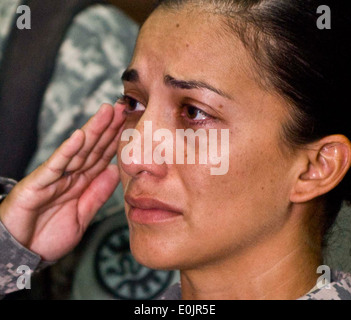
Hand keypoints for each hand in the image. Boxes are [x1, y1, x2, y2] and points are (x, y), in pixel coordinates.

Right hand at [0, 103, 124, 260]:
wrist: (21, 255)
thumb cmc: (48, 236)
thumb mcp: (82, 217)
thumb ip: (97, 195)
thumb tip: (114, 171)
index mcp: (81, 183)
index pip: (101, 157)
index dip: (115, 140)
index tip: (128, 124)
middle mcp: (69, 176)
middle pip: (92, 148)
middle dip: (108, 128)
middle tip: (122, 107)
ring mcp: (53, 178)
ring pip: (77, 151)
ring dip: (92, 131)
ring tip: (107, 113)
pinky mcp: (37, 185)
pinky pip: (55, 166)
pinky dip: (67, 151)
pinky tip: (80, 136)